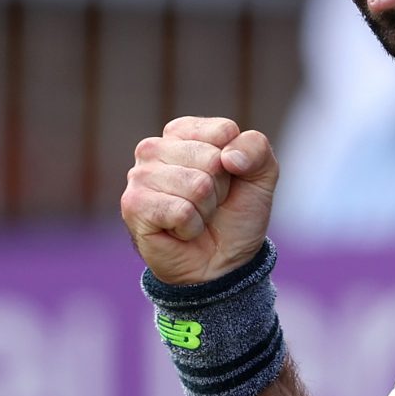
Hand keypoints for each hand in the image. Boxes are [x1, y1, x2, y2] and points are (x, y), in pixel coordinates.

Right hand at [120, 116, 278, 286]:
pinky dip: (191, 227)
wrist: (223, 263)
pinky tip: (180, 231)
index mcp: (182, 132)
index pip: (223, 131)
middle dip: (219, 189)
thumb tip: (228, 157)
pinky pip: (181, 210)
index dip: (235, 163)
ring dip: (205, 210)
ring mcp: (139, 176)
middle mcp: (154, 149)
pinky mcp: (133, 206)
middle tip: (209, 205)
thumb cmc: (235, 215)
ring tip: (195, 217)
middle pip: (210, 158)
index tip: (227, 181)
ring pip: (196, 185)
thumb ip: (256, 148)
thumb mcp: (261, 175)